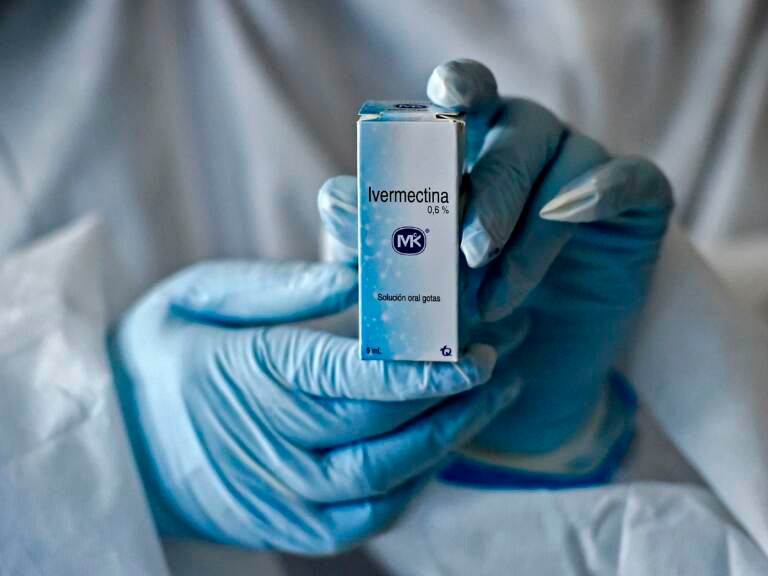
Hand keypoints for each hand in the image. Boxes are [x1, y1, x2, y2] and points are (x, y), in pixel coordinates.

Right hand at [110, 260, 516, 552]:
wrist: (118, 444)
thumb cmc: (162, 353)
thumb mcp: (201, 294)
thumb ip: (281, 288)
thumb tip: (359, 275)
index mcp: (243, 376)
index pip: (343, 377)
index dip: (414, 367)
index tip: (471, 348)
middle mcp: (265, 446)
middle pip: (377, 427)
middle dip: (448, 394)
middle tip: (498, 355)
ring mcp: (279, 497)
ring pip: (383, 481)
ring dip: (446, 437)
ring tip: (491, 394)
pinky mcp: (291, 527)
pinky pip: (370, 518)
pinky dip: (416, 480)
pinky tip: (444, 439)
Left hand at [318, 59, 672, 482]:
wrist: (534, 369)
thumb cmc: (461, 313)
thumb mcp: (411, 285)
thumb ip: (375, 241)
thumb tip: (334, 197)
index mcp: (473, 149)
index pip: (466, 99)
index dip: (458, 88)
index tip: (445, 99)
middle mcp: (528, 147)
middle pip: (514, 135)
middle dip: (489, 192)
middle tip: (468, 252)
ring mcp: (583, 169)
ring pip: (565, 165)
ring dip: (528, 232)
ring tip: (494, 301)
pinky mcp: (637, 202)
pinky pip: (632, 179)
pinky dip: (603, 190)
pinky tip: (572, 212)